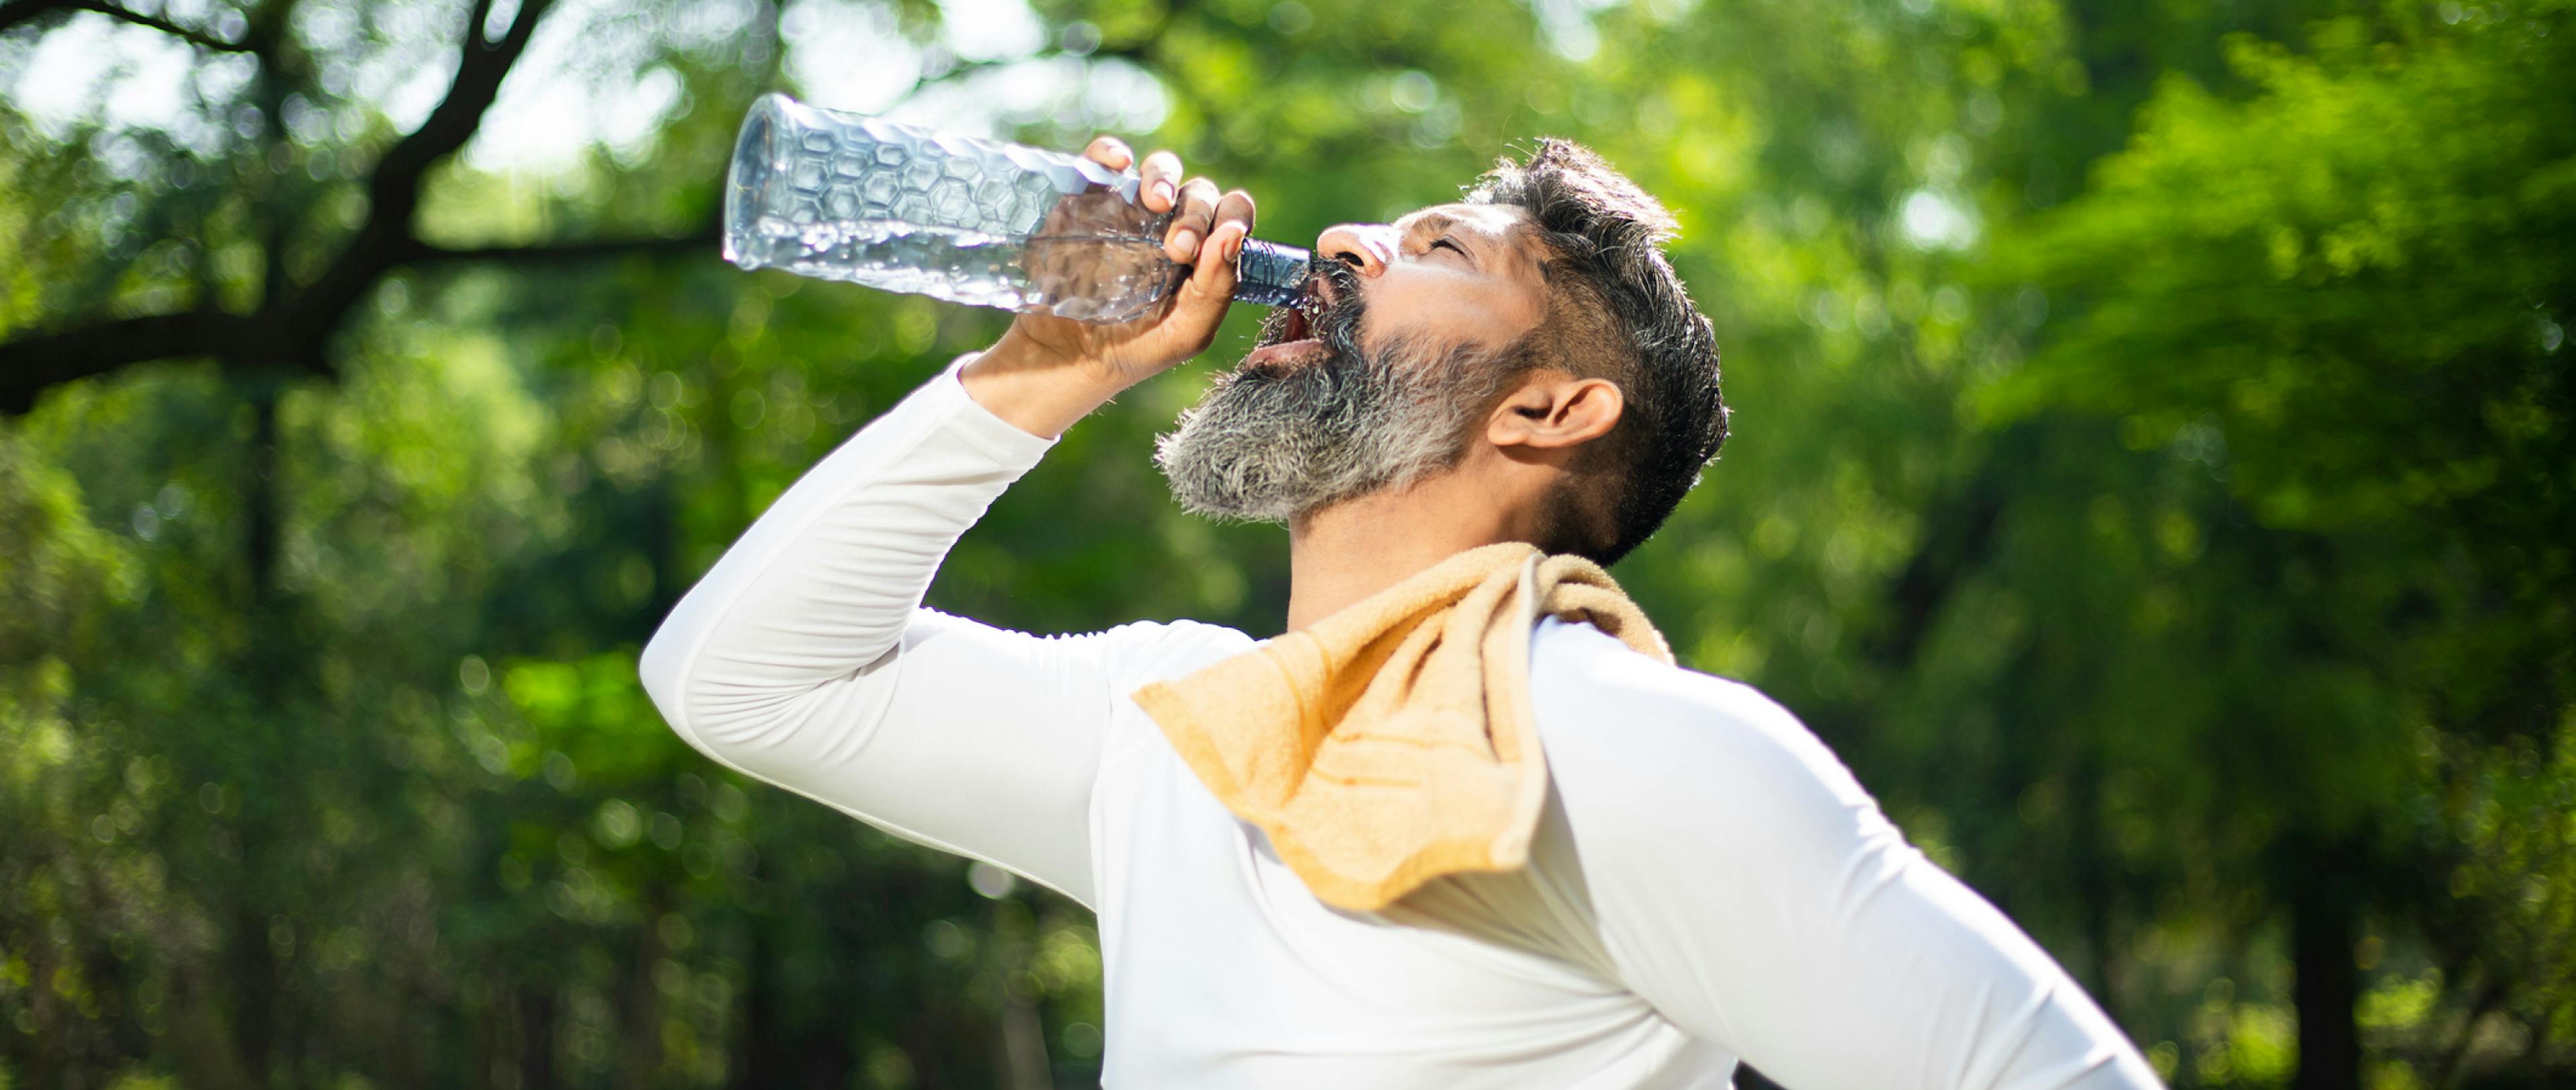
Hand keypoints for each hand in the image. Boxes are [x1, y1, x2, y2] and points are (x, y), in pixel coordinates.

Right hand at [976, 137, 1257, 395]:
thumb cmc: (1136, 349)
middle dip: (1195, 214)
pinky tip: (1119, 164)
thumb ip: (1218, 287)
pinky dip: (1111, 151)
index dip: (1230, 218)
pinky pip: (1103, 160)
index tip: (1206, 251)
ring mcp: (1130, 210)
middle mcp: (1171, 224)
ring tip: (1155, 202)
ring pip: (1160, 168)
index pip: (1232, 214)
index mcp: (1204, 252)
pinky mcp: (1088, 202)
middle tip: (1177, 249)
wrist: (1068, 359)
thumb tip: (1234, 234)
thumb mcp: (1187, 333)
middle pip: (1198, 192)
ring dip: (1163, 177)